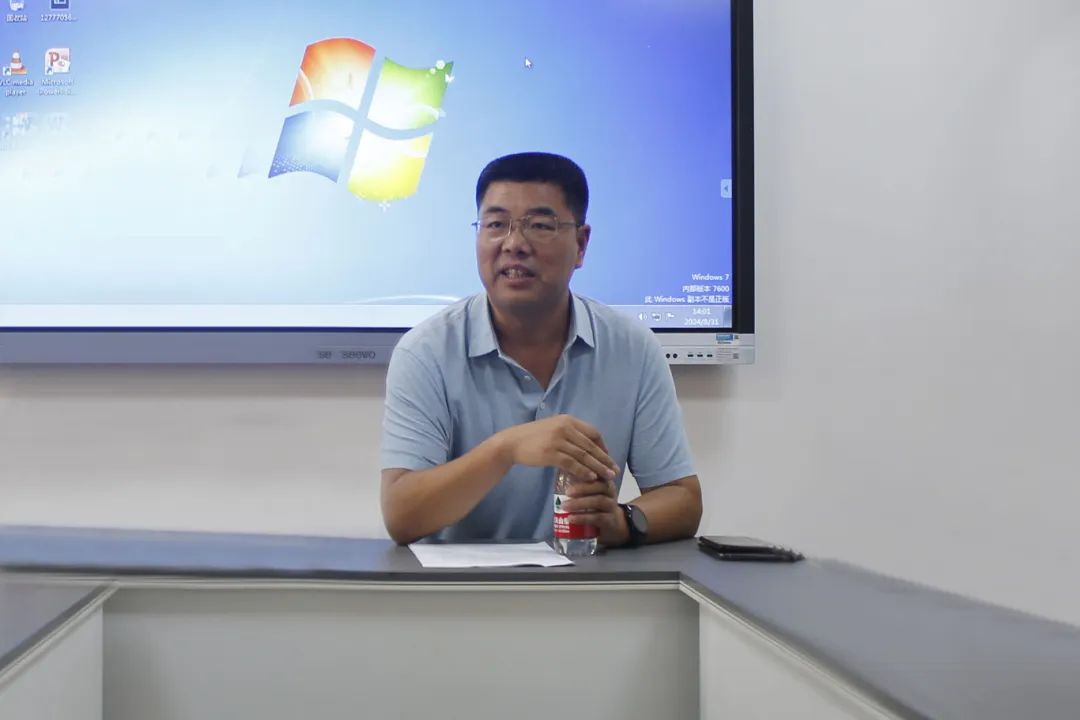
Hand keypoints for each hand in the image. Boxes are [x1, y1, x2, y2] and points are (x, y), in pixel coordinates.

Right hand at [500, 415, 618, 480]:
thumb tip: (587, 448)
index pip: (593, 432)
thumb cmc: (533, 437)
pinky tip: (590, 478)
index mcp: (568, 420)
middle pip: (591, 445)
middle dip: (605, 459)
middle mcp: (565, 428)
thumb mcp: (553, 428)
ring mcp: (558, 440)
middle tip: (614, 471)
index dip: (603, 446)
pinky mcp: (551, 453)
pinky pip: (572, 463)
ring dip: (597, 468)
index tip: (608, 458)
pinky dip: (583, 471)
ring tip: (607, 477)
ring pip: (583, 456)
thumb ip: (570, 434)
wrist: (512, 442)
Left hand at [561, 475, 628, 546]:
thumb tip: (556, 468)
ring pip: (598, 501)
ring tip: (564, 506)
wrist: (613, 525)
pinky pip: (597, 517)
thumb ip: (577, 480)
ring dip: (580, 503)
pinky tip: (571, 518)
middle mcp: (610, 490)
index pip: (597, 471)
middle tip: (566, 492)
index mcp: (604, 480)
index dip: (585, 470)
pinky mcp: (610, 520)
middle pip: (599, 485)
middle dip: (582, 488)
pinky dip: (583, 517)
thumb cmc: (596, 504)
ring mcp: (611, 505)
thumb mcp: (589, 490)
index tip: (569, 470)